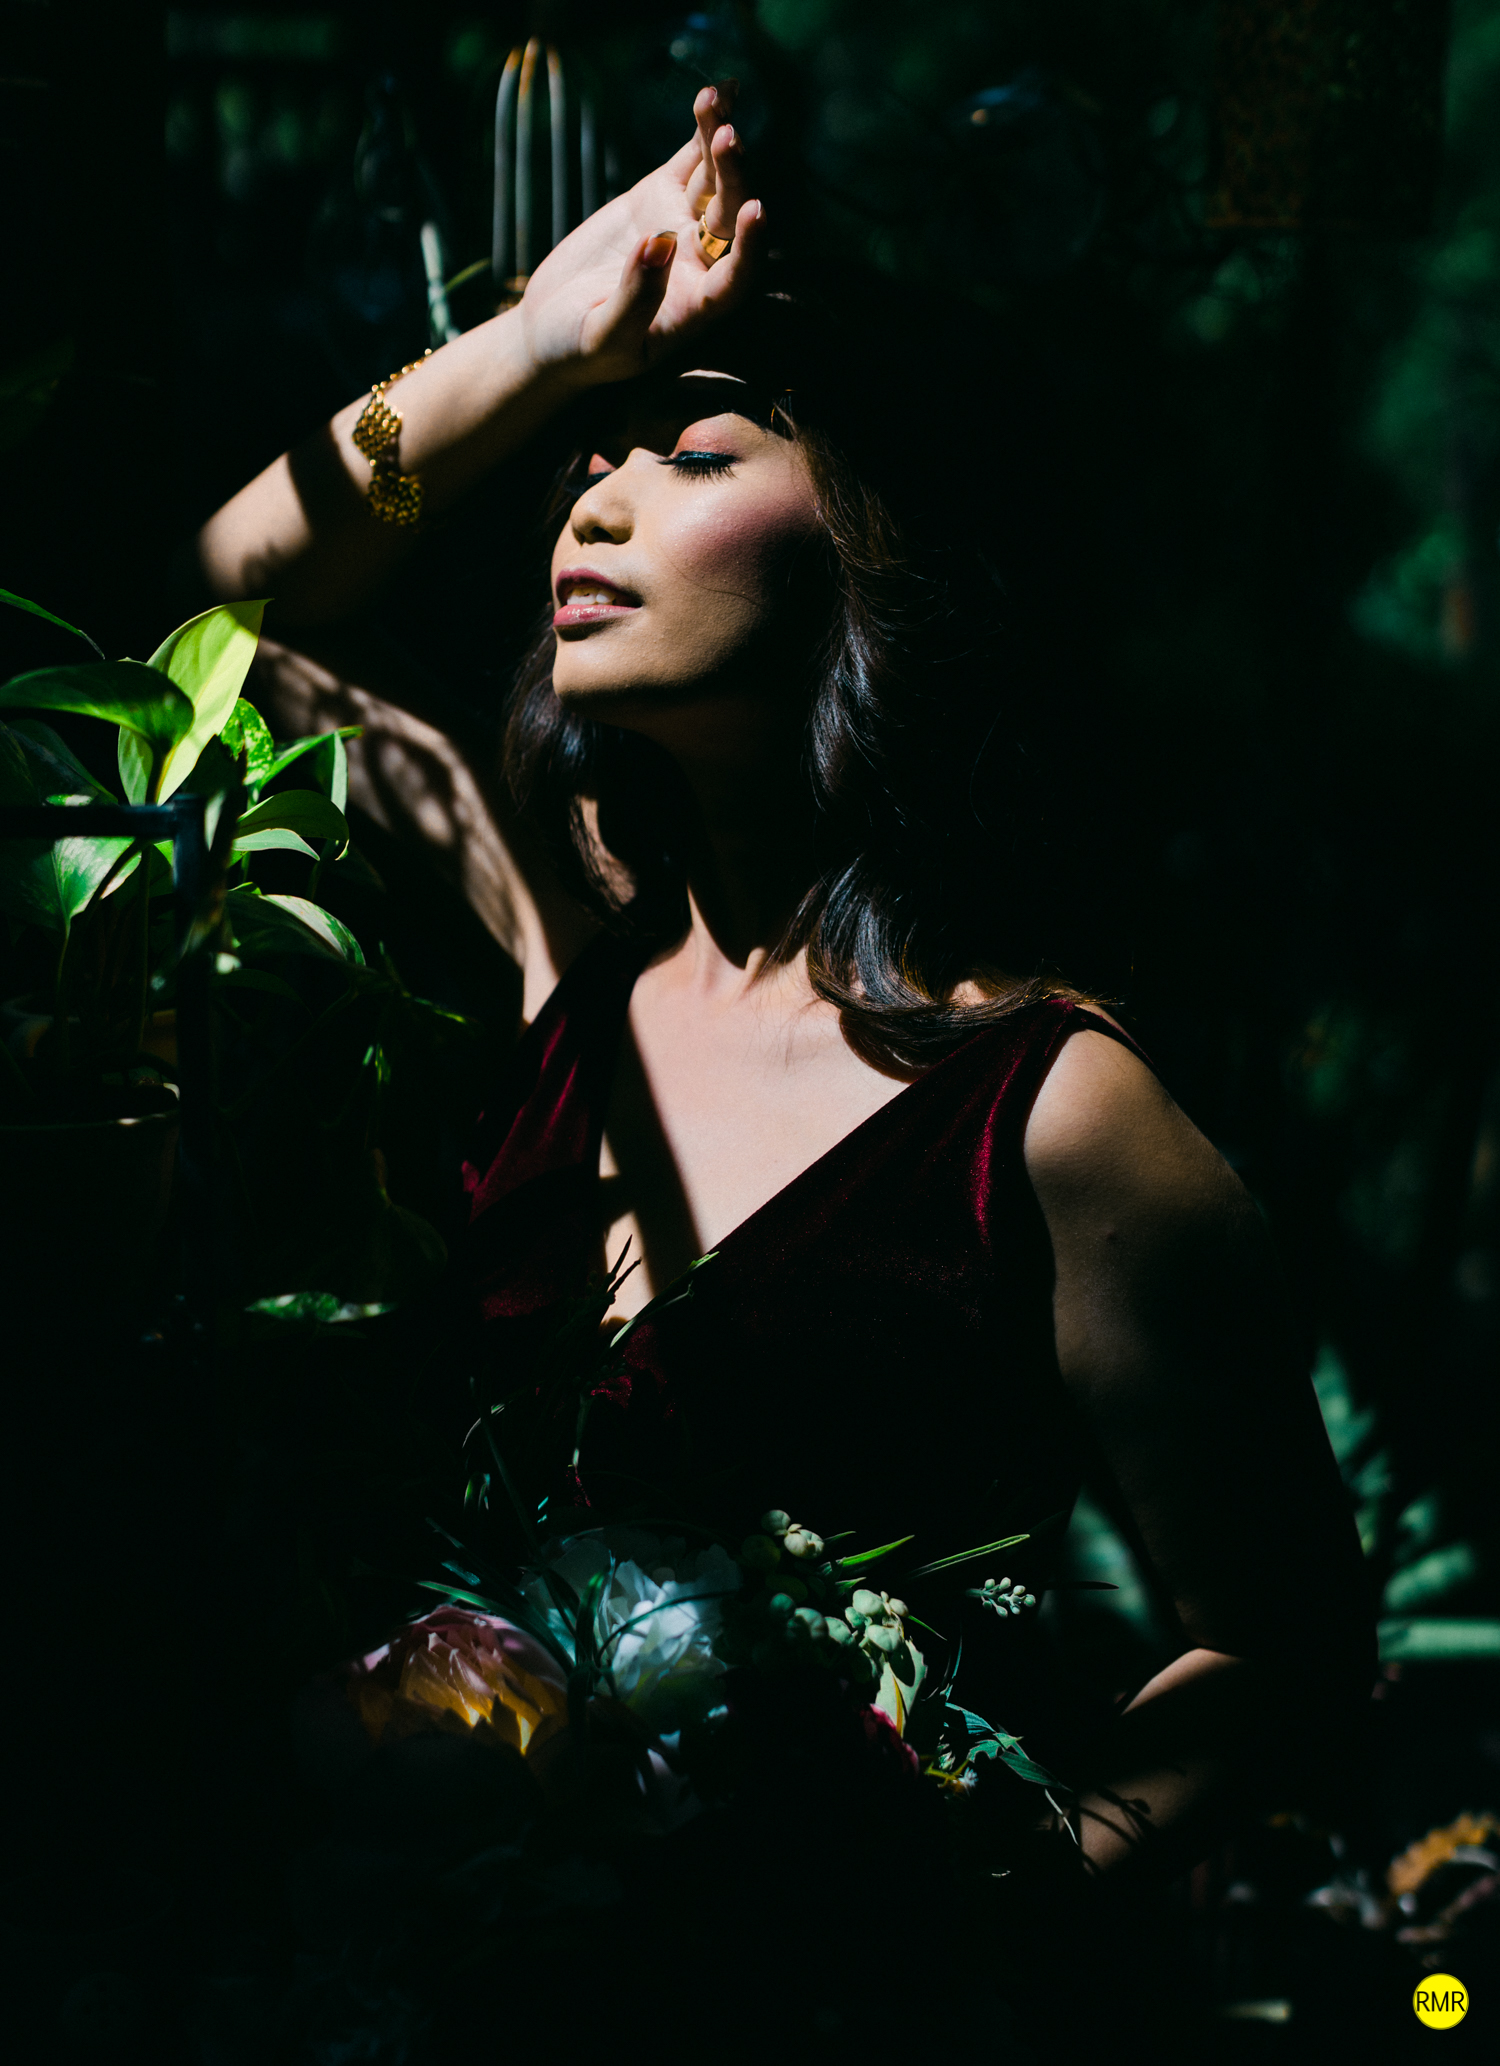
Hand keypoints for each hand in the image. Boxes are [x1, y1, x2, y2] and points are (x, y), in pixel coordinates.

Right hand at [516, 82, 765, 388]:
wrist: (552, 329)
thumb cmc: (578, 350)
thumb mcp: (602, 339)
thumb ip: (635, 300)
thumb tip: (659, 243)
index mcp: (697, 309)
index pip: (737, 279)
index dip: (751, 248)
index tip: (755, 211)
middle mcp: (702, 265)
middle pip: (730, 217)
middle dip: (733, 177)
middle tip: (727, 138)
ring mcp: (684, 226)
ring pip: (714, 179)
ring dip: (720, 140)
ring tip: (716, 99)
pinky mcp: (660, 197)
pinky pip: (691, 159)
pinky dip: (703, 128)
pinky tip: (720, 91)